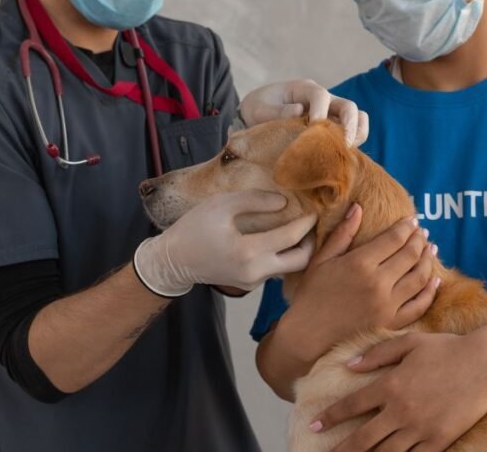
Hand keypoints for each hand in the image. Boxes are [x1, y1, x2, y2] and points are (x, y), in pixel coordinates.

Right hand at [134, 191, 316, 295]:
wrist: (173, 261)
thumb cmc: (194, 228)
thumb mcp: (222, 205)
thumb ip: (255, 200)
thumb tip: (284, 203)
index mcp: (248, 252)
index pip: (290, 237)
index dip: (306, 223)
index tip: (314, 210)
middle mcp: (255, 272)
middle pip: (300, 262)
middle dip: (310, 243)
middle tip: (310, 225)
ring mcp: (253, 283)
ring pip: (287, 268)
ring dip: (296, 250)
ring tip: (296, 230)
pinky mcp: (249, 286)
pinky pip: (273, 270)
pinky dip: (280, 256)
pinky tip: (277, 240)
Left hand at [239, 80, 369, 145]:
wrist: (258, 115)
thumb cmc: (258, 109)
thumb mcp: (258, 109)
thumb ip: (275, 110)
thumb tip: (298, 111)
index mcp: (304, 89)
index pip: (320, 95)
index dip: (320, 111)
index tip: (312, 128)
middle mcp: (324, 99)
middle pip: (348, 106)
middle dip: (349, 124)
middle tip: (343, 144)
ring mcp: (331, 114)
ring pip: (358, 118)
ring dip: (357, 134)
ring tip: (346, 152)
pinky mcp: (333, 129)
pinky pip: (354, 132)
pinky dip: (354, 143)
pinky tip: (340, 158)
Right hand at [278, 204, 440, 361]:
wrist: (308, 335)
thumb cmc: (311, 295)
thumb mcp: (321, 260)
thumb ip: (342, 233)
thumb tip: (358, 207)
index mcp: (360, 263)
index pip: (394, 239)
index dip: (406, 227)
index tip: (412, 220)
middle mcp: (378, 283)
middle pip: (410, 255)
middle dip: (419, 240)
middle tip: (422, 233)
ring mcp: (387, 305)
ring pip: (419, 278)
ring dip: (428, 261)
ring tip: (430, 250)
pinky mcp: (392, 323)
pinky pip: (419, 305)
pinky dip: (430, 291)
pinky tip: (435, 280)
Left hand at [311, 331, 486, 451]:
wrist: (485, 362)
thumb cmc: (446, 348)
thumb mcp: (408, 343)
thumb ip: (377, 354)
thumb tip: (350, 365)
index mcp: (390, 385)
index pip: (352, 405)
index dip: (330, 417)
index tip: (315, 425)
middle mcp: (401, 410)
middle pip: (363, 438)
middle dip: (342, 449)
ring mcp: (420, 428)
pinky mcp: (439, 440)